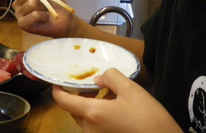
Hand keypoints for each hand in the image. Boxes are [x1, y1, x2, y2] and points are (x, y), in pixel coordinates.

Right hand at [12, 0, 74, 37]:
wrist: (64, 18)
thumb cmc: (54, 2)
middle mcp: (17, 2)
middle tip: (45, 2)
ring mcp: (19, 14)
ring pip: (31, 3)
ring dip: (43, 6)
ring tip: (45, 10)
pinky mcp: (23, 24)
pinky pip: (34, 15)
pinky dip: (44, 15)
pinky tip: (45, 18)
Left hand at [52, 68, 182, 132]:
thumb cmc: (148, 117)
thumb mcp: (131, 89)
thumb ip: (110, 77)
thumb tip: (98, 80)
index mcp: (92, 114)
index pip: (63, 102)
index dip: (57, 90)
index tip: (58, 81)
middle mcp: (89, 130)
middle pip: (74, 110)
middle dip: (80, 96)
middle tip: (94, 84)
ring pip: (86, 119)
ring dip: (92, 106)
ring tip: (111, 95)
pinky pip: (95, 128)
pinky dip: (99, 117)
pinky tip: (117, 109)